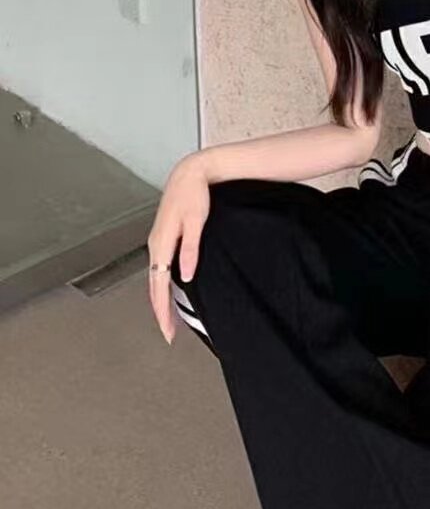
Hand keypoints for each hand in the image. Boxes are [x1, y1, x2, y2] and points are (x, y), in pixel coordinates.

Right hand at [147, 152, 210, 343]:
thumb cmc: (194, 195)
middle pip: (154, 286)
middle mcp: (155, 245)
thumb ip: (191, 249)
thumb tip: (186, 276)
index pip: (159, 285)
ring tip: (170, 321)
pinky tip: (170, 293)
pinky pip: (159, 269)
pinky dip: (162, 286)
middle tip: (169, 334)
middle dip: (161, 312)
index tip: (168, 330)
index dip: (163, 310)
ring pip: (156, 279)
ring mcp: (157, 243)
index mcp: (161, 243)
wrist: (189, 174)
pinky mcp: (163, 239)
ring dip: (161, 300)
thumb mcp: (196, 221)